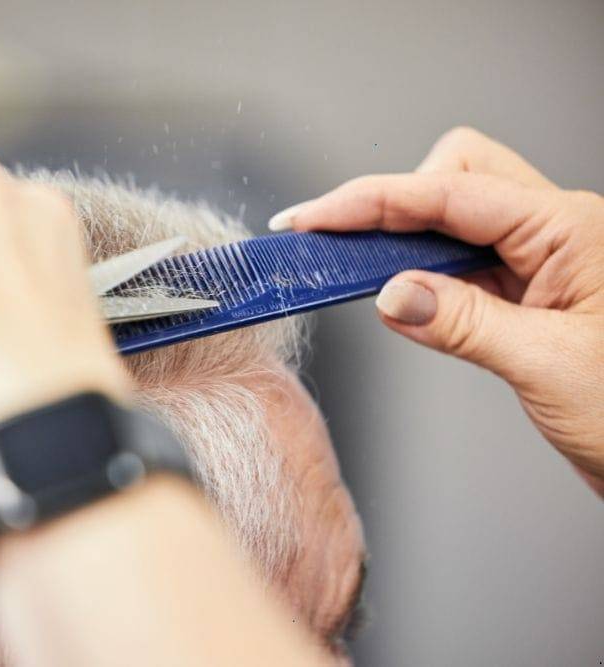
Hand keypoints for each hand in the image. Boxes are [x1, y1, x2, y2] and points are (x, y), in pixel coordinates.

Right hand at [269, 127, 603, 492]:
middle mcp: (558, 230)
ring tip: (358, 276)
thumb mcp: (548, 367)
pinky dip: (424, 274)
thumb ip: (462, 323)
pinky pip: (463, 260)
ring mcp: (545, 258)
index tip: (311, 219)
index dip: (369, 202)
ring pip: (455, 214)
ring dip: (404, 241)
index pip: (449, 192)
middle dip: (393, 202)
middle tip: (340, 249)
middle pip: (454, 173)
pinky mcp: (532, 289)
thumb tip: (391, 293)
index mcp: (571, 229)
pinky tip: (404, 300)